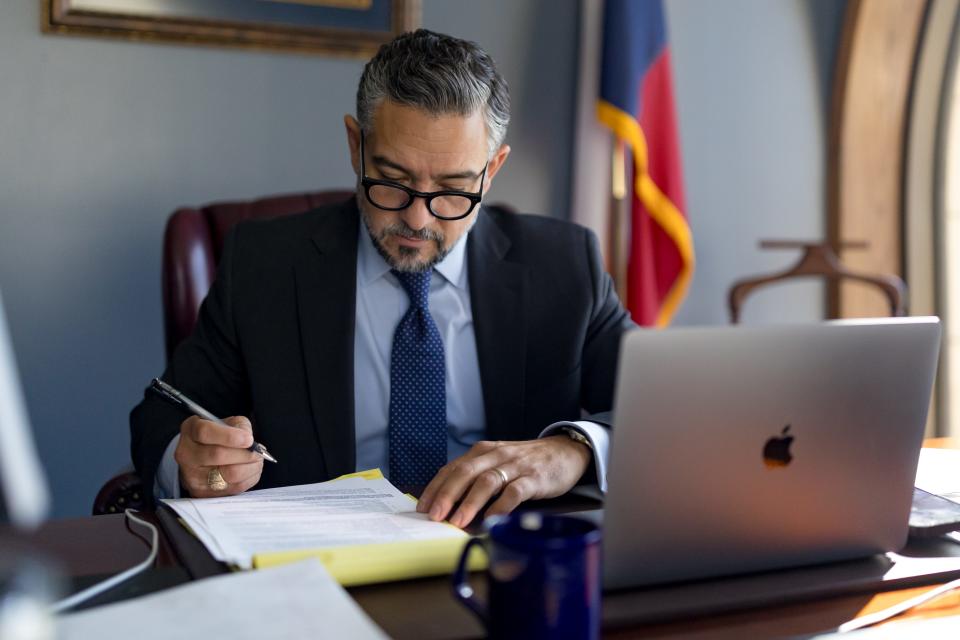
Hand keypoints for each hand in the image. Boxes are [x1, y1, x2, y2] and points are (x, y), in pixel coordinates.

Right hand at [175, 415, 262, 496]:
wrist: (202, 459)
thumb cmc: (218, 437)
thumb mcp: (226, 423)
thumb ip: (239, 426)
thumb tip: (249, 440)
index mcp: (191, 430)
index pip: (205, 432)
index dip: (230, 436)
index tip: (248, 439)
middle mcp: (187, 454)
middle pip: (218, 455)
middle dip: (245, 453)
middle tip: (257, 451)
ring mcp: (192, 476)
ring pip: (229, 474)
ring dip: (250, 467)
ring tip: (256, 460)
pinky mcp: (203, 492)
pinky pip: (234, 487)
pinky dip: (249, 478)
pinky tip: (250, 470)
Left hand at [416, 435, 591, 527]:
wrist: (566, 451)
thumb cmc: (527, 461)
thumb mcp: (498, 461)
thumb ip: (477, 476)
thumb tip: (449, 502)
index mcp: (483, 452)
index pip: (453, 468)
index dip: (436, 487)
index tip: (422, 507)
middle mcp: (496, 456)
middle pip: (465, 473)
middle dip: (447, 494)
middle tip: (434, 515)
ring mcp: (516, 466)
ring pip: (487, 482)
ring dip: (470, 502)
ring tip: (457, 521)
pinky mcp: (534, 478)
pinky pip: (515, 492)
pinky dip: (501, 506)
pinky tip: (491, 519)